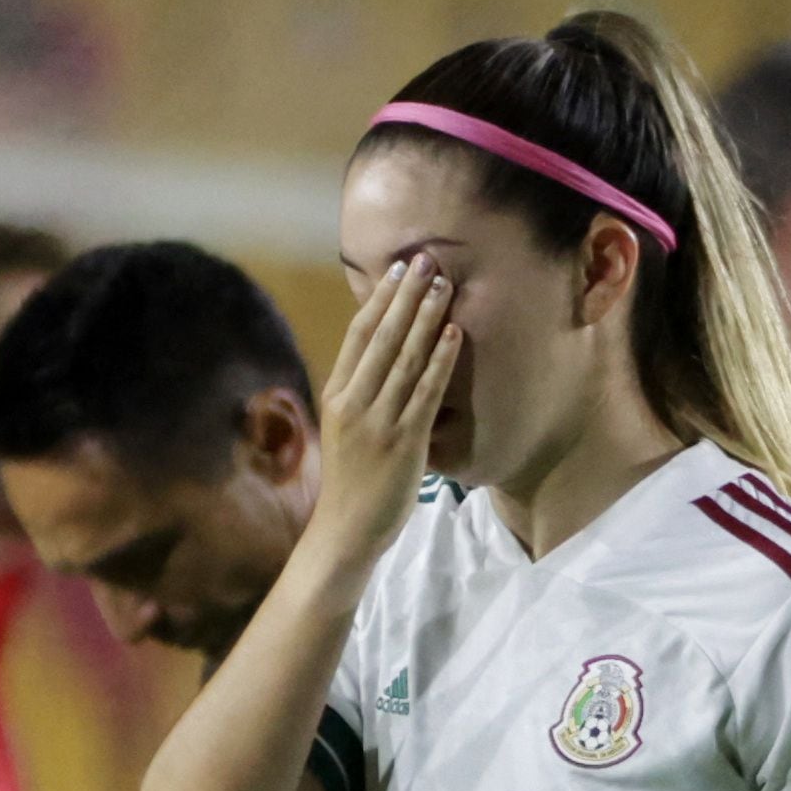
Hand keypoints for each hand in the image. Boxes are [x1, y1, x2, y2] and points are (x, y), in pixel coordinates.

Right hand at [307, 256, 461, 580]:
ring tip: (444, 285)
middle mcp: (355, 403)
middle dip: (407, 296)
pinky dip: (440, 360)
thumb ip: (359, 394)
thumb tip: (379, 360)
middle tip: (427, 260)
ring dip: (427, 317)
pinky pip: (426, 392)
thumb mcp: (345, 430)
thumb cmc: (350, 481)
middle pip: (383, 337)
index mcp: (337, 395)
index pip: (359, 336)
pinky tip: (453, 334)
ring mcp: (379, 422)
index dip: (380, 300)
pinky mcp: (404, 441)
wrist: (345, 530)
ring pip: (405, 358)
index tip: (397, 271)